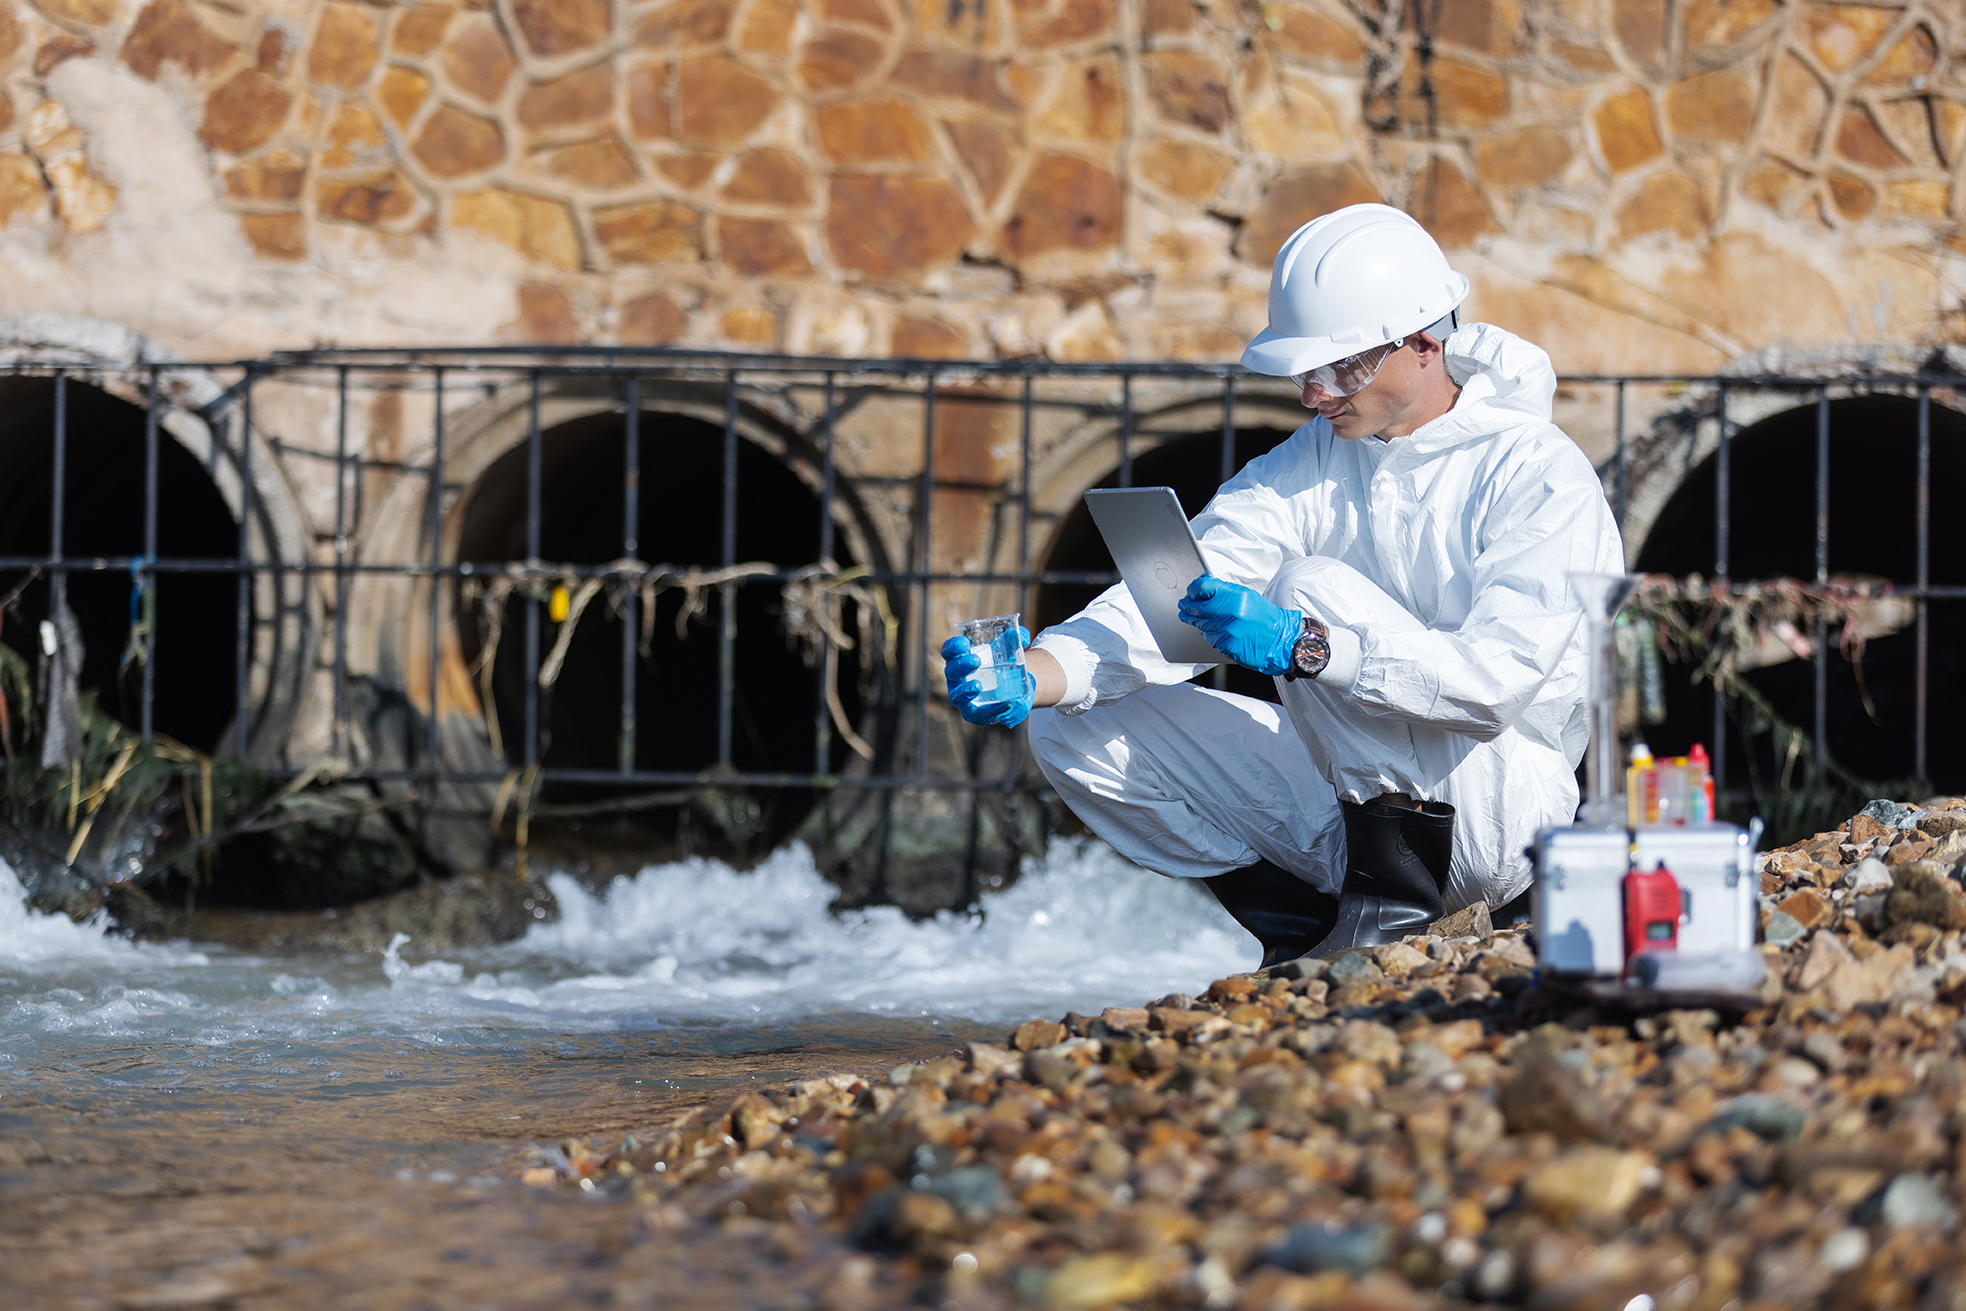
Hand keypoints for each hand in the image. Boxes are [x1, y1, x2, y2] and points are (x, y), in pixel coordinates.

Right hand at [942, 627, 1033, 726]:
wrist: (1013, 688)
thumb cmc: (1002, 664)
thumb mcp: (1009, 650)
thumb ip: (1015, 639)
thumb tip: (1023, 636)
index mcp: (960, 659)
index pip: (949, 652)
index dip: (952, 647)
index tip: (964, 642)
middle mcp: (957, 679)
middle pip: (951, 672)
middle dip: (961, 666)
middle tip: (976, 660)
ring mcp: (963, 697)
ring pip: (956, 696)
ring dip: (965, 690)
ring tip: (977, 685)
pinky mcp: (974, 713)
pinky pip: (979, 714)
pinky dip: (993, 709)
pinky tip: (1006, 703)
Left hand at [1177, 575, 1302, 675]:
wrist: (1281, 640)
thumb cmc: (1265, 618)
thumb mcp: (1248, 596)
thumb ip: (1225, 591)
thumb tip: (1203, 586)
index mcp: (1238, 596)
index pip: (1205, 588)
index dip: (1193, 589)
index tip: (1190, 591)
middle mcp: (1233, 612)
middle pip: (1198, 607)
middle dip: (1187, 606)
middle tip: (1183, 605)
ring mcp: (1229, 630)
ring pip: (1202, 624)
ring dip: (1195, 620)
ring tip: (1192, 617)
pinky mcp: (1227, 645)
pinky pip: (1209, 638)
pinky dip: (1207, 633)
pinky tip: (1210, 629)